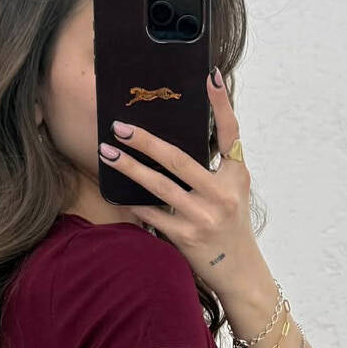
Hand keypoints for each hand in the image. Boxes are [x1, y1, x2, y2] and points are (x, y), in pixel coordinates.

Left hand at [97, 70, 252, 288]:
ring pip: (159, 186)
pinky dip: (132, 201)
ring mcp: (203, 217)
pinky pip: (151, 214)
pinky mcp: (185, 238)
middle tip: (119, 126)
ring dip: (129, 168)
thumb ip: (216, 163)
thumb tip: (180, 131)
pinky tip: (114, 189)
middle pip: (179, 159)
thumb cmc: (231, 223)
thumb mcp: (234, 189)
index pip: (230, 133)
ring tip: (106, 153)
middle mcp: (222, 195)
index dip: (221, 104)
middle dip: (146, 141)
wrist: (239, 271)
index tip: (209, 76)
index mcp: (236, 176)